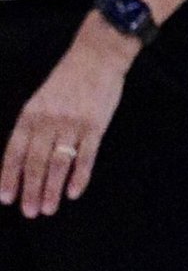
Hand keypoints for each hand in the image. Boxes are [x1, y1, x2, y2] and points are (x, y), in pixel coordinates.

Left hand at [0, 18, 135, 216]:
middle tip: (29, 212)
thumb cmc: (68, 80)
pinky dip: (80, 176)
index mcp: (30, 114)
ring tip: (49, 209)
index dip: (9, 176)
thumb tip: (26, 159)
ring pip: (58, 163)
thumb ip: (34, 126)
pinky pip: (86, 156)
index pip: (14, 151)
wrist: (96, 58)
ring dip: (52, 188)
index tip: (5, 198)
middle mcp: (48, 121)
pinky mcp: (95, 126)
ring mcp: (72, 124)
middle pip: (35, 161)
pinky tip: (74, 193)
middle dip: (30, 189)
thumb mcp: (42, 100)